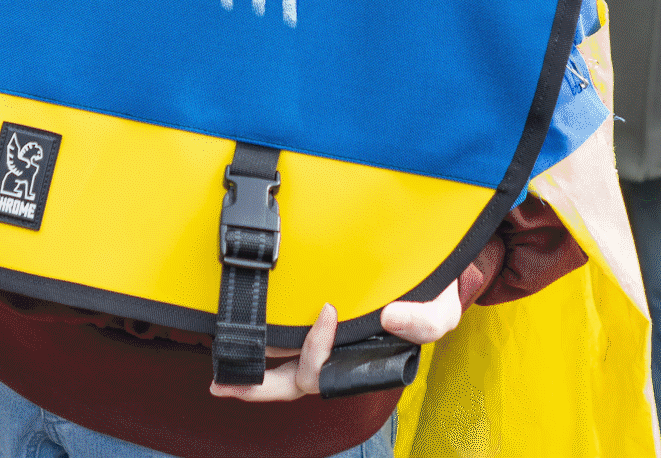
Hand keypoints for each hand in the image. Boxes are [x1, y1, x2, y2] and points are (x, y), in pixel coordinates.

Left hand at [210, 282, 462, 402]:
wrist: (431, 272)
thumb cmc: (429, 298)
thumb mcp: (438, 313)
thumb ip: (424, 322)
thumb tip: (390, 318)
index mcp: (357, 361)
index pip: (327, 369)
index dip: (317, 347)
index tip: (327, 310)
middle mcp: (335, 356)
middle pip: (290, 383)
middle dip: (255, 387)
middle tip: (221, 383)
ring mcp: (324, 342)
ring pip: (282, 366)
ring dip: (252, 367)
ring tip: (222, 356)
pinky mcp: (318, 318)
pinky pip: (285, 339)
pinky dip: (264, 338)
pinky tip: (243, 326)